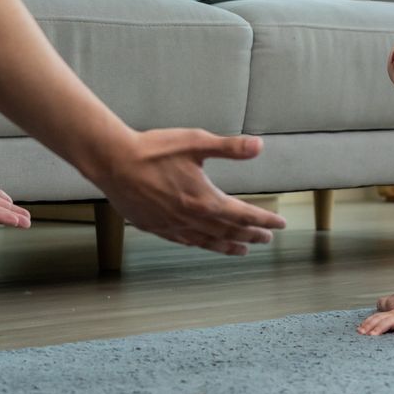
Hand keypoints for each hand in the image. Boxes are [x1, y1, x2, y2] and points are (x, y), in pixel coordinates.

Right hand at [97, 127, 284, 255]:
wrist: (113, 162)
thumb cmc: (153, 150)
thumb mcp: (196, 142)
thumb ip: (229, 147)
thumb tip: (259, 145)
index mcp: (204, 200)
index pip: (243, 214)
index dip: (264, 220)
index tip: (280, 224)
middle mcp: (191, 218)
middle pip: (228, 231)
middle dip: (251, 235)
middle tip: (267, 239)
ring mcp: (173, 226)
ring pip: (207, 241)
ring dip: (228, 246)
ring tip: (243, 250)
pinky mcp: (156, 226)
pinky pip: (185, 241)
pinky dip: (201, 244)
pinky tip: (203, 244)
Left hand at [357, 301, 393, 336]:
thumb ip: (391, 320)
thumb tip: (376, 329)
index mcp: (392, 314)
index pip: (377, 317)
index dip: (367, 323)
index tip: (359, 330)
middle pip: (381, 320)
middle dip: (370, 326)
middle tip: (362, 334)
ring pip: (391, 322)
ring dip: (381, 327)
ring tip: (373, 335)